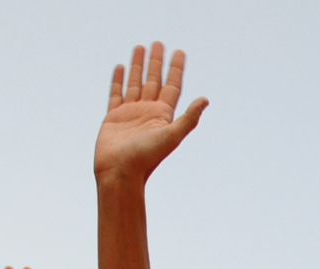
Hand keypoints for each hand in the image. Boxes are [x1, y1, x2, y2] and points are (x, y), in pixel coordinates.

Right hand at [95, 42, 208, 185]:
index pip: (172, 86)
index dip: (176, 69)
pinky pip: (116, 94)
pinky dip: (118, 80)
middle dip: (157, 62)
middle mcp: (148, 112)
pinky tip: (120, 68)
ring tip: (140, 48)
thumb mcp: (171, 136)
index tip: (179, 52)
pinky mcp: (113, 118)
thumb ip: (188, 118)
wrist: (120, 173)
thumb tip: (206, 99)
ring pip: (135, 83)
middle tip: (159, 43)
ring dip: (138, 66)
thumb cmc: (146, 158)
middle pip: (154, 80)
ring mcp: (130, 114)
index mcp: (163, 115)